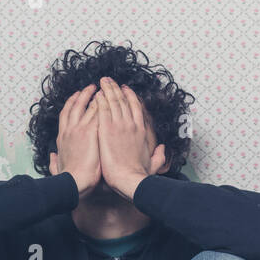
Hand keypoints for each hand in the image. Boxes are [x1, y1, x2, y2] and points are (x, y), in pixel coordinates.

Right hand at [49, 84, 101, 201]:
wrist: (74, 182)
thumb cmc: (69, 179)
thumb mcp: (57, 168)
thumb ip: (55, 161)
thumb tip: (52, 156)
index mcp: (62, 137)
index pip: (66, 115)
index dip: (71, 104)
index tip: (76, 97)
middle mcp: (69, 130)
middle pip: (75, 105)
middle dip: (83, 94)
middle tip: (91, 87)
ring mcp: (79, 129)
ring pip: (88, 106)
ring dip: (95, 96)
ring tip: (103, 89)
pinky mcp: (91, 132)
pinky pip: (98, 114)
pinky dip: (104, 105)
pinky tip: (111, 100)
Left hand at [95, 77, 168, 199]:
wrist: (129, 179)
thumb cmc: (140, 175)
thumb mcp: (154, 164)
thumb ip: (159, 155)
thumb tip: (162, 149)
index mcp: (141, 131)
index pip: (136, 108)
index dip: (130, 96)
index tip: (125, 89)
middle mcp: (131, 124)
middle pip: (123, 101)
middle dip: (116, 88)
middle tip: (109, 80)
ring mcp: (119, 125)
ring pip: (113, 102)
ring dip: (107, 90)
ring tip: (102, 81)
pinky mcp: (107, 130)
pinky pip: (103, 110)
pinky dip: (100, 100)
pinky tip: (97, 94)